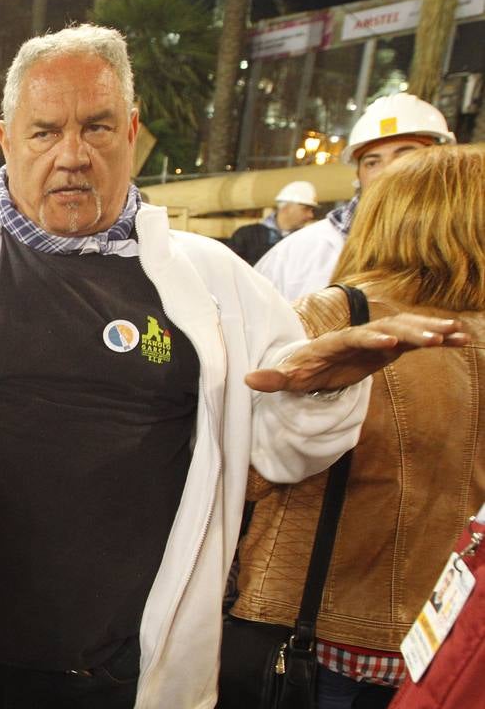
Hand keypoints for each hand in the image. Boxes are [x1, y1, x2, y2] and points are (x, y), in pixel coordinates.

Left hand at [245, 313, 469, 393]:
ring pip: (407, 329)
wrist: (315, 362)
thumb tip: (247, 380)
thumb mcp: (287, 377)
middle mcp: (360, 335)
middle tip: (435, 338)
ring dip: (431, 330)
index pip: (355, 337)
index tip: (387, 343)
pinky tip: (462, 339)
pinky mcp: (392, 344)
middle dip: (411, 332)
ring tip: (456, 334)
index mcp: (336, 341)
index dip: (370, 338)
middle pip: (388, 328)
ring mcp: (379, 337)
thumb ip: (272, 379)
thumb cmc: (301, 369)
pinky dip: (438, 337)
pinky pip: (417, 339)